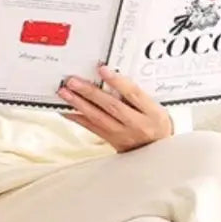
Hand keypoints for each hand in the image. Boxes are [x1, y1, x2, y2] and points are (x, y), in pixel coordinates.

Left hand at [57, 64, 171, 152]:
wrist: (156, 153)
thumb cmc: (155, 124)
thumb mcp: (156, 108)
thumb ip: (138, 95)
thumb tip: (112, 77)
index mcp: (152, 113)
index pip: (133, 94)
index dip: (117, 81)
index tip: (102, 69)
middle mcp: (136, 124)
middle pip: (111, 106)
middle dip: (90, 92)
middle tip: (73, 81)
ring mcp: (122, 135)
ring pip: (98, 118)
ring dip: (79, 104)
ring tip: (64, 93)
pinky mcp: (110, 141)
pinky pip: (91, 128)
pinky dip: (77, 118)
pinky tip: (66, 110)